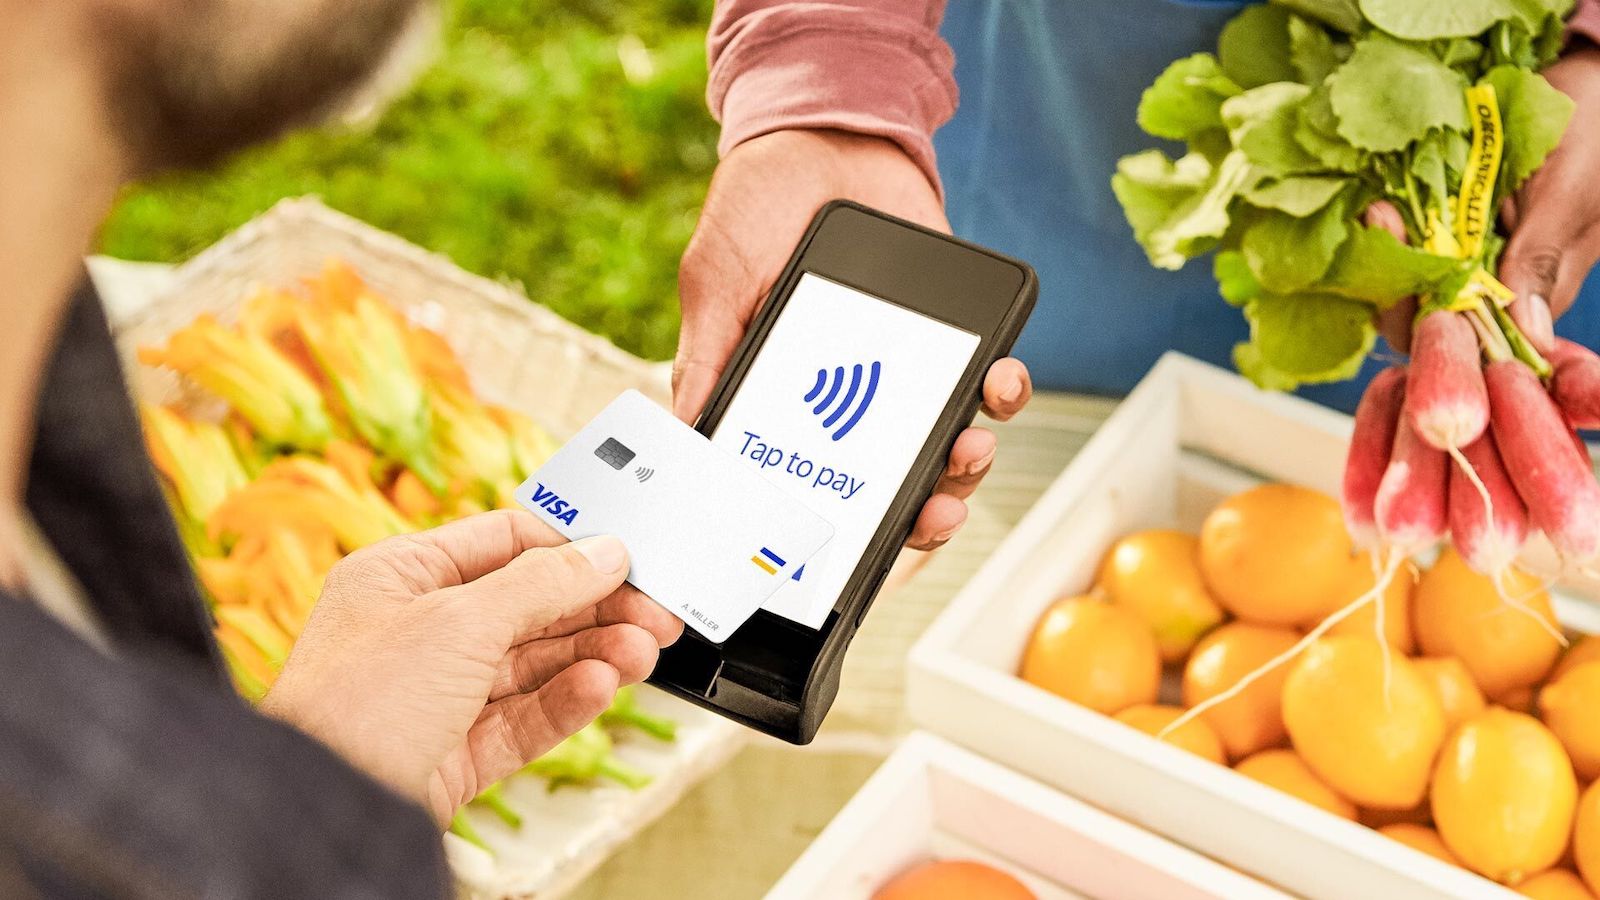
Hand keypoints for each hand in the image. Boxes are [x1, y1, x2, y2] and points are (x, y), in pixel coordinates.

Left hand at [259, 510, 681, 824]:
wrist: (321, 814)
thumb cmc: (353, 705)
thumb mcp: (458, 620)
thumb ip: (540, 583)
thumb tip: (601, 553)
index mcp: (401, 577)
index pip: (503, 542)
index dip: (569, 548)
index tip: (628, 559)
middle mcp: (419, 631)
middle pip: (529, 606)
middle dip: (596, 609)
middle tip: (656, 616)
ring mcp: (438, 695)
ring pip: (534, 665)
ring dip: (593, 655)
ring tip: (642, 654)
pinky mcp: (455, 754)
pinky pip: (524, 718)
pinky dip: (568, 702)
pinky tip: (601, 688)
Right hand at [675, 129, 1032, 548]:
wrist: (825, 130)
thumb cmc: (756, 207)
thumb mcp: (714, 283)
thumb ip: (708, 356)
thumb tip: (692, 435)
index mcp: (792, 409)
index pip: (816, 489)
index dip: (839, 532)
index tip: (852, 557)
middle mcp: (854, 404)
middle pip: (895, 486)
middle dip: (922, 512)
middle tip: (933, 512)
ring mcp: (908, 374)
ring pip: (950, 445)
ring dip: (969, 461)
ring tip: (970, 446)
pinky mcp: (956, 337)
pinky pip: (991, 382)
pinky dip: (1002, 390)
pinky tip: (1000, 380)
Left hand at [1378, 45, 1599, 351]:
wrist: (1591, 76)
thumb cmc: (1593, 129)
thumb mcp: (1567, 196)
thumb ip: (1542, 259)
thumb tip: (1531, 336)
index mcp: (1535, 289)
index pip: (1471, 337)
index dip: (1431, 324)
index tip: (1406, 285)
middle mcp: (1497, 278)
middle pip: (1429, 314)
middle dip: (1396, 286)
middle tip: (1382, 227)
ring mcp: (1472, 248)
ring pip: (1413, 277)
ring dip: (1389, 251)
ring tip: (1378, 210)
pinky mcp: (1454, 217)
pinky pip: (1413, 236)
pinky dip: (1395, 225)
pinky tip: (1381, 203)